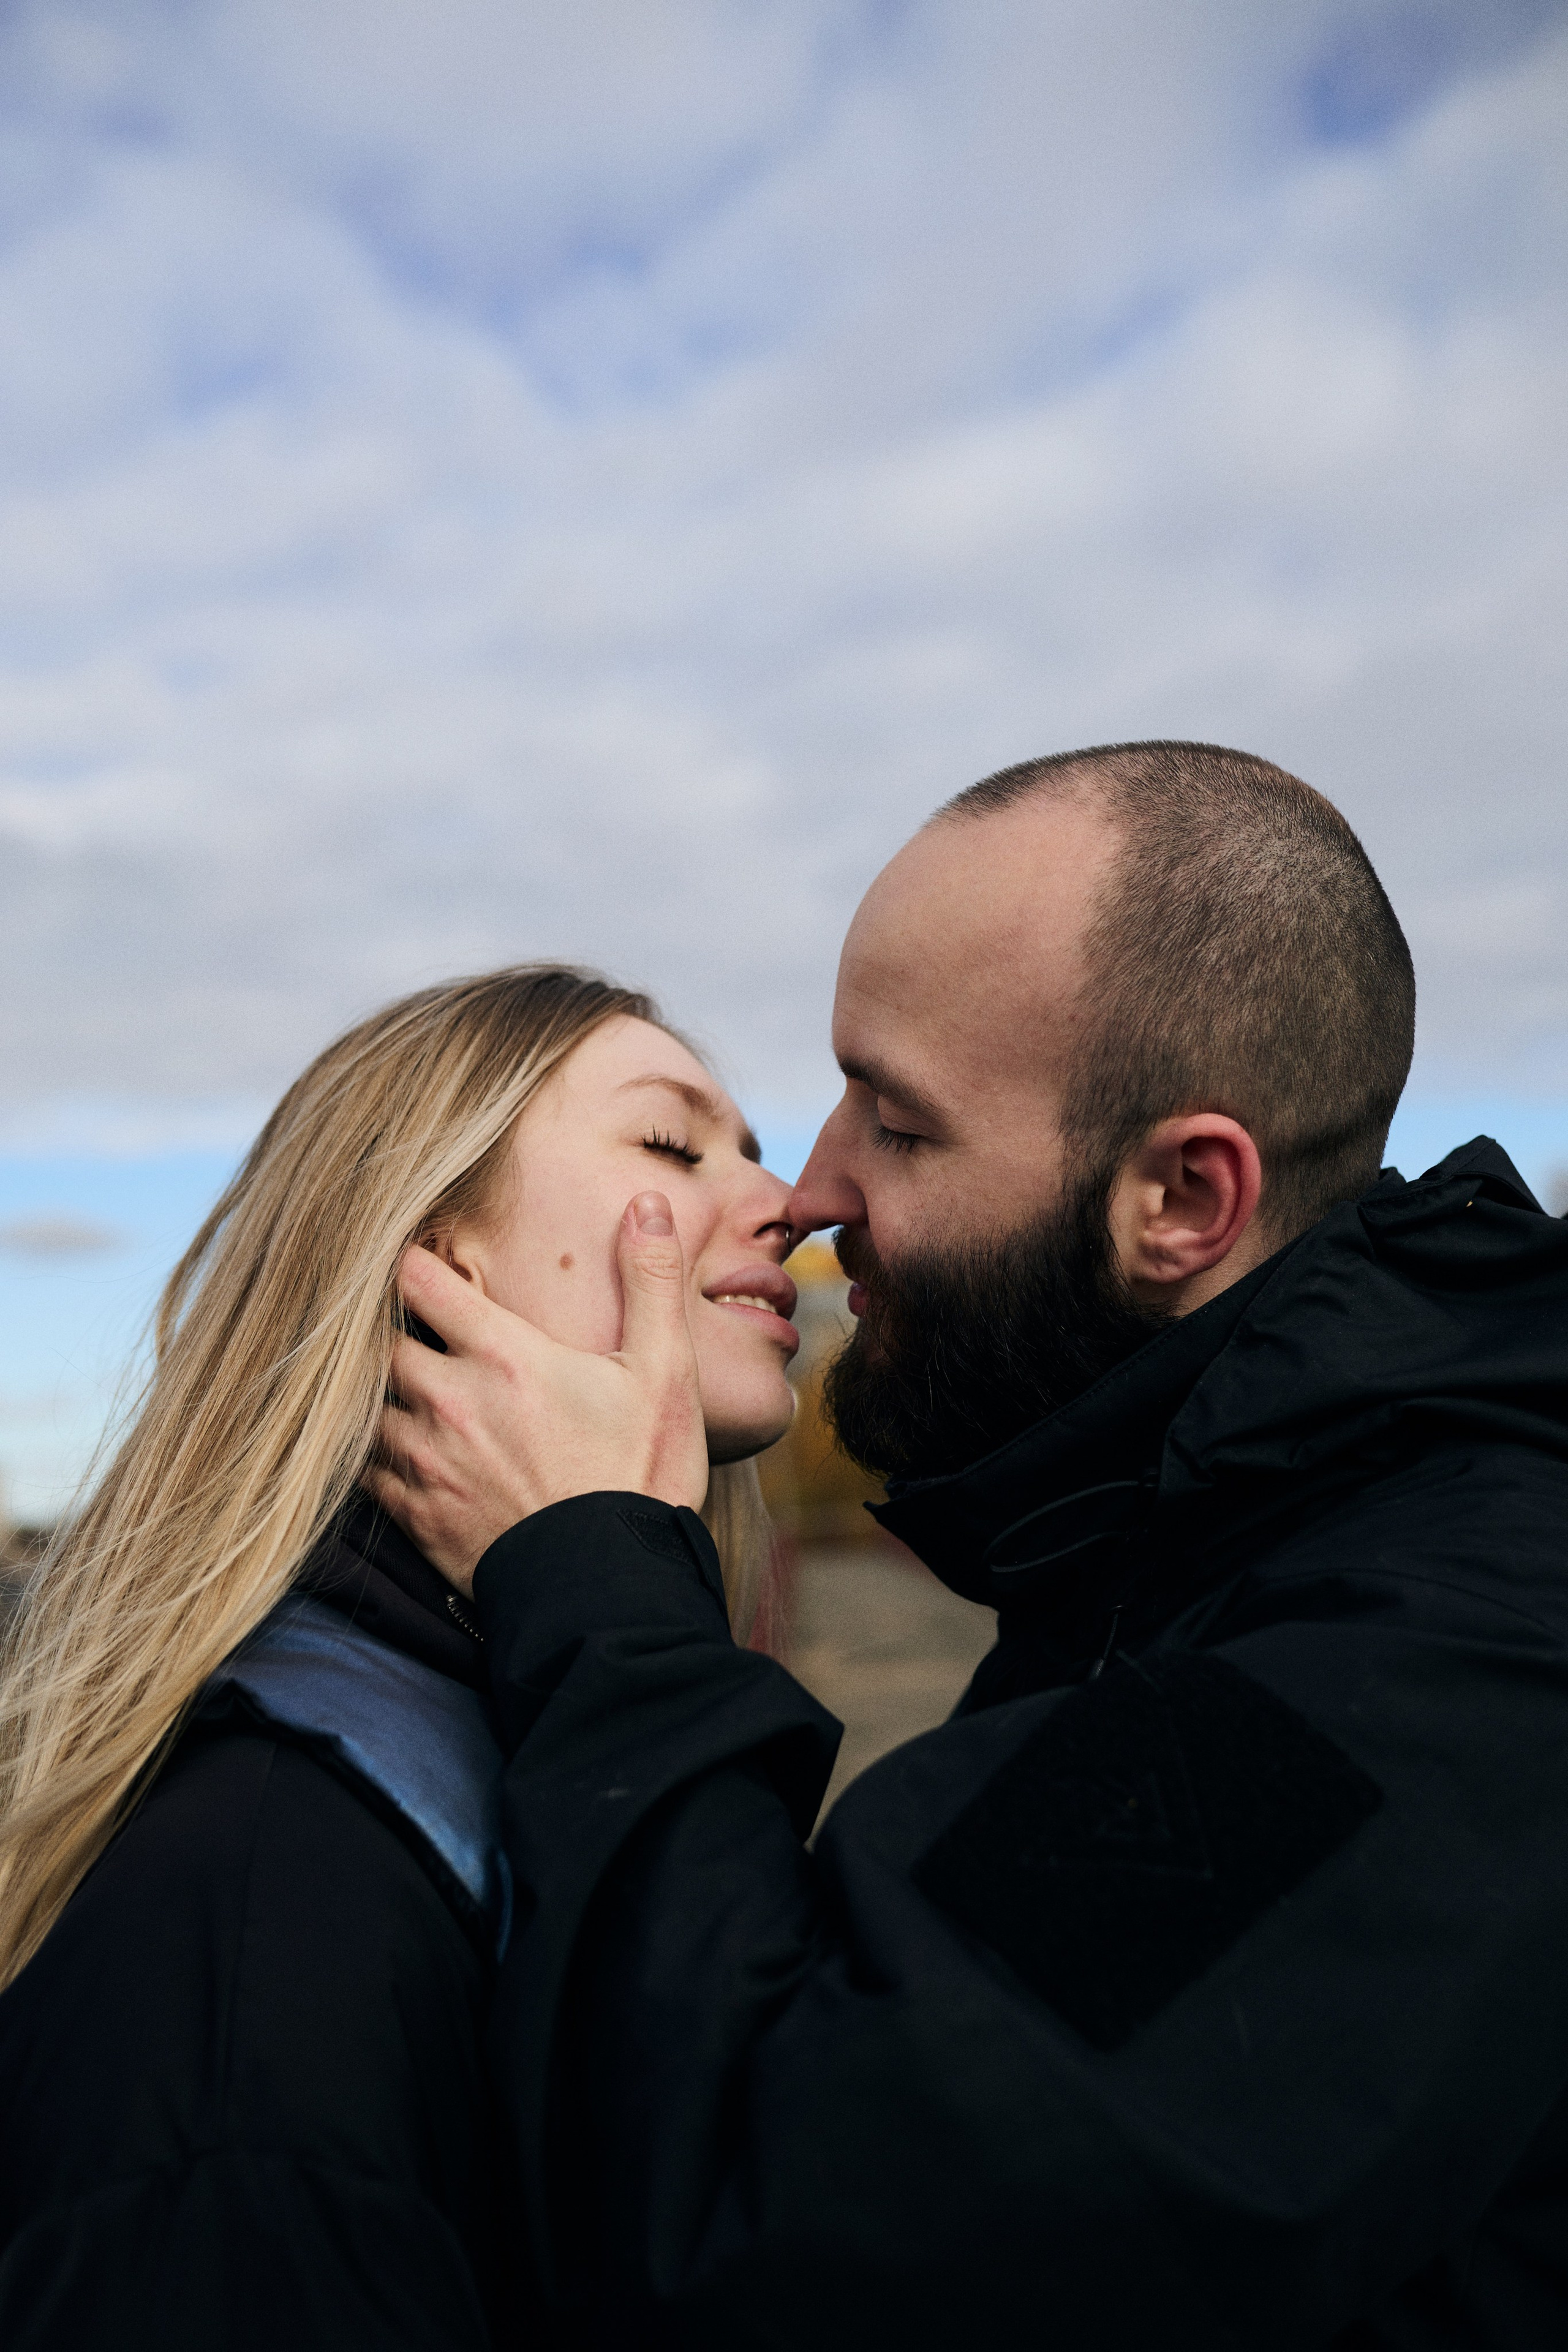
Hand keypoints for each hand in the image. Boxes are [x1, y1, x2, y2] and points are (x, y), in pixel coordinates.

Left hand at [364, 1191, 707, 1591]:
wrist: (611, 1592)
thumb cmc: (641, 1478)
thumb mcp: (663, 1372)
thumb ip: (651, 1281)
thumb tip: (647, 1202)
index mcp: (503, 1356)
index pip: (421, 1280)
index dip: (409, 1258)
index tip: (411, 1252)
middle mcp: (449, 1401)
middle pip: (378, 1341)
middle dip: (385, 1325)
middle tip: (398, 1318)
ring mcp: (425, 1462)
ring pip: (364, 1406)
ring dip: (378, 1392)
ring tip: (395, 1383)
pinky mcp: (415, 1515)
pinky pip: (365, 1470)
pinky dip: (374, 1452)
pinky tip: (399, 1449)